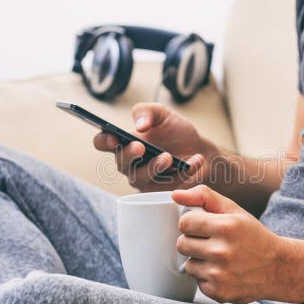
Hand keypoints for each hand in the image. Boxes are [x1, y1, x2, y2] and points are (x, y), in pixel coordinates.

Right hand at [93, 103, 217, 191]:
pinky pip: (167, 185)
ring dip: (154, 167)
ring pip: (140, 178)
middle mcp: (130, 163)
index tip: (113, 137)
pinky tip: (194, 160)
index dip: (104, 141)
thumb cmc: (175, 132)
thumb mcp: (162, 114)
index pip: (103, 143)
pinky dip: (182, 172)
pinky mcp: (161, 191)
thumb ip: (147, 112)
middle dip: (129, 155)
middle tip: (141, 147)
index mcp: (125, 142)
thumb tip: (140, 126)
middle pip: (121, 163)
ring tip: (168, 157)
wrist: (200, 149)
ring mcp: (144, 179)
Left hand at [172, 185, 303, 303]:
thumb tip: (176, 195)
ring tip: (219, 259)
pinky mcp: (218, 292)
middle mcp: (222, 252)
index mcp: (226, 227)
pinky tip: (224, 273)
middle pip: (182, 244)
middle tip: (212, 243)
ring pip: (188, 264)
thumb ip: (205, 197)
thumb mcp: (235, 211)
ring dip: (200, 261)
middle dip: (194, 242)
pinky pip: (197, 282)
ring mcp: (219, 275)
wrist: (278, 269)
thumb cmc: (254, 237)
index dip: (192, 223)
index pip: (185, 222)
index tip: (203, 226)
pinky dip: (207, 278)